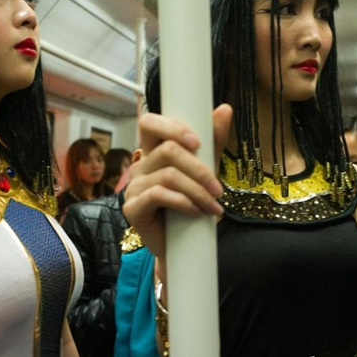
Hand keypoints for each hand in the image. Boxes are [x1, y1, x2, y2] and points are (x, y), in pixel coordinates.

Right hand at [123, 104, 231, 263]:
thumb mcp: (206, 170)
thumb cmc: (191, 205)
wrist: (181, 247)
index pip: (149, 123)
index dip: (172, 126)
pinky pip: (159, 195)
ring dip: (198, 191)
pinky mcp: (132, 207)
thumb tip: (224, 108)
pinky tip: (196, 213)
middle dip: (199, 168)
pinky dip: (183, 203)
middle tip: (218, 188)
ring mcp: (133, 186)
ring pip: (168, 175)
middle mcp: (141, 165)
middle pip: (167, 150)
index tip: (198, 142)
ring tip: (214, 207)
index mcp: (154, 152)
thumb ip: (212, 142)